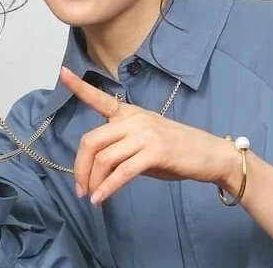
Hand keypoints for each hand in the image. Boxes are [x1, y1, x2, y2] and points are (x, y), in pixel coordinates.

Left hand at [59, 66, 234, 205]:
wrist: (210, 154)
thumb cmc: (175, 149)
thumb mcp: (144, 141)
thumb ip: (121, 146)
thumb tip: (97, 167)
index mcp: (130, 113)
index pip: (100, 98)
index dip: (79, 86)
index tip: (62, 73)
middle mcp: (135, 119)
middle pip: (92, 140)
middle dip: (80, 167)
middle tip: (80, 187)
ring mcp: (145, 134)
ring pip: (104, 157)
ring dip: (93, 181)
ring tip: (91, 196)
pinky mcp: (155, 152)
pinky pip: (122, 171)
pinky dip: (107, 188)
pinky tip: (101, 199)